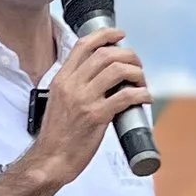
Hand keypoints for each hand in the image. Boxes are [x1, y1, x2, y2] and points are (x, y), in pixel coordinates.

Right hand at [28, 24, 151, 192]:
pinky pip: (126, 96)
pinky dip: (141, 93)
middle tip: (137, 65)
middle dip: (128, 55)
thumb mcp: (58, 101)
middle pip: (105, 54)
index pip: (84, 45)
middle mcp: (72, 85)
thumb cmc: (57, 135)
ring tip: (141, 82)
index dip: (105, 35)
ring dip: (136, 72)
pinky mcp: (96, 116)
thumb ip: (75, 86)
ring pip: (118, 70)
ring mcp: (84, 100)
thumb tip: (101, 76)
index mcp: (62, 79)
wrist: (50, 159)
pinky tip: (145, 98)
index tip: (120, 35)